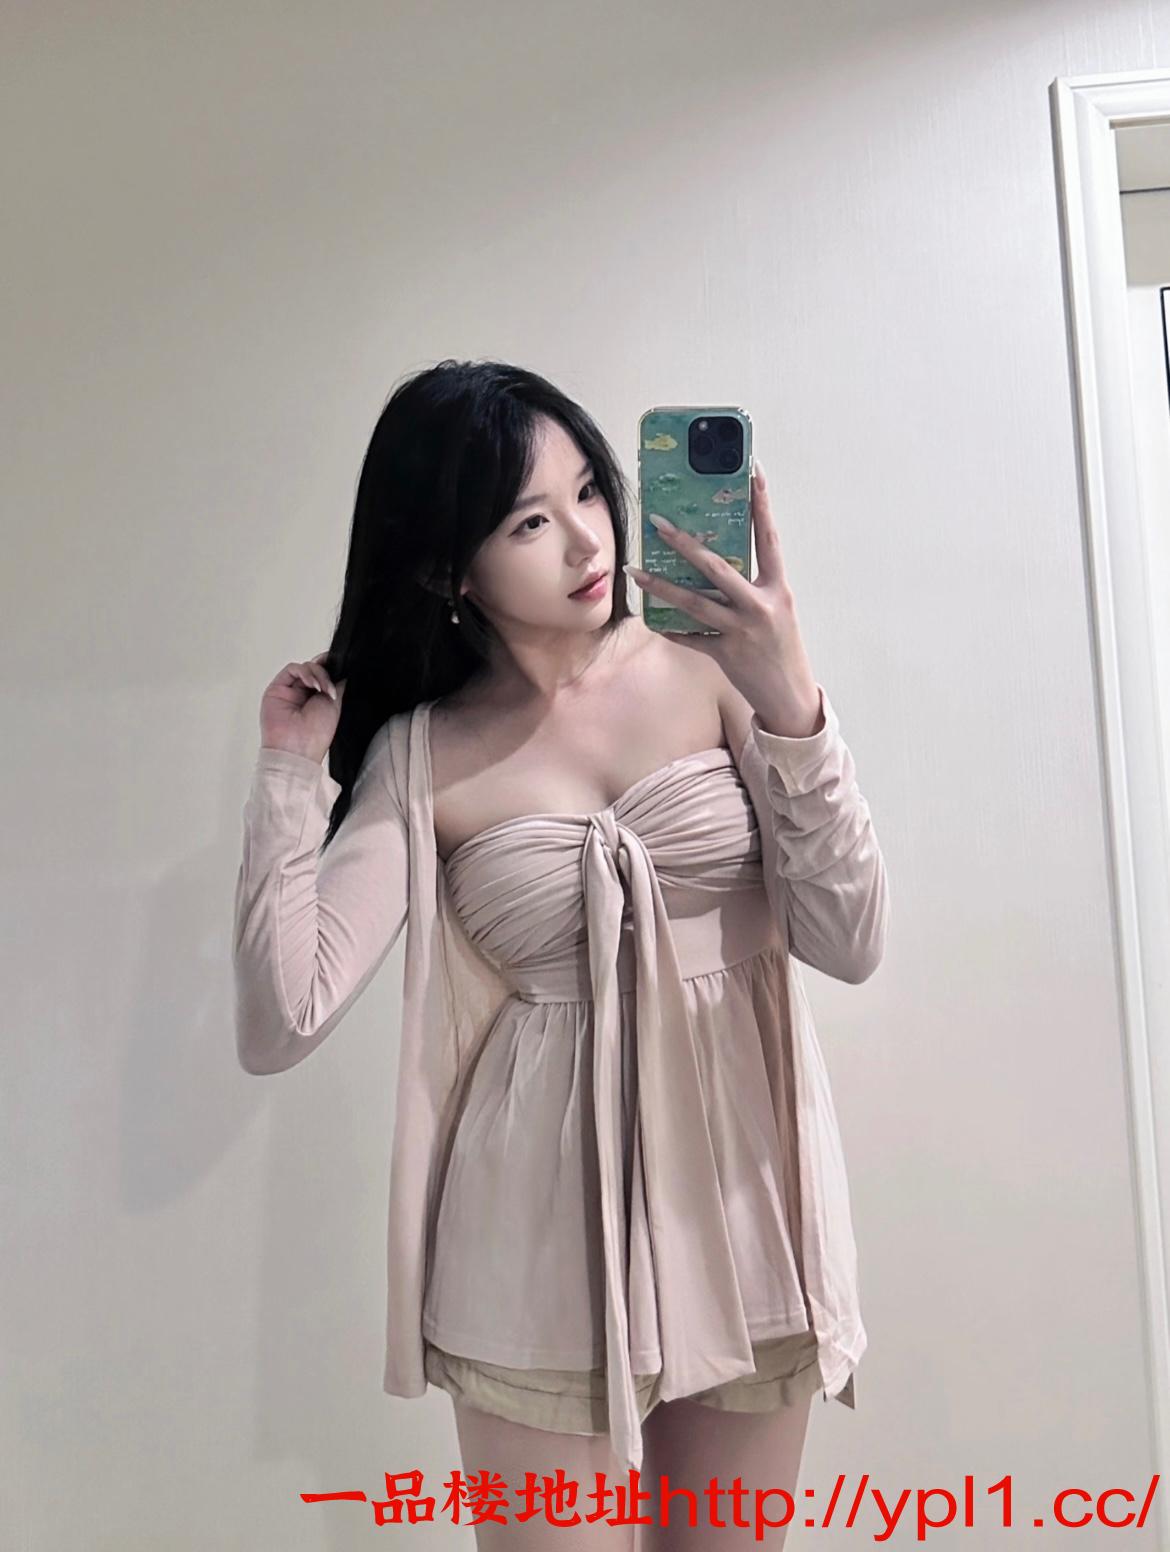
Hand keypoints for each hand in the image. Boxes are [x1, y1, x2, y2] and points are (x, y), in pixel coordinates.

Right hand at [258, 651, 345, 762]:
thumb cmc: (315, 735)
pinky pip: (292, 669)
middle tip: (330, 687)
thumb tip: (341, 671)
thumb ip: (336, 685)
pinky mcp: (277, 688)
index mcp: (316, 700)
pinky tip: (312, 684)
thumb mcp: (335, 705)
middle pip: (314, 669)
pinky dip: (305, 672)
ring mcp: (289, 691)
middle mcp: (302, 695)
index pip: (323, 676)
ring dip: (317, 674)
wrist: (298, 748)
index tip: (340, 667)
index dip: (330, 669)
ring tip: (323, 689)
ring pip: (305, 668)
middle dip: (325, 673)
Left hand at [624, 461, 822, 736]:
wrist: (790, 696)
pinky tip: (653, 620)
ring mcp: (742, 630)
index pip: (768, 537)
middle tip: (658, 523)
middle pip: (717, 566)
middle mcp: (760, 605)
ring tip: (636, 570)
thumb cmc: (782, 649)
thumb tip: (716, 565)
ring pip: (694, 602)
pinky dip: (671, 628)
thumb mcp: (776, 611)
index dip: (761, 503)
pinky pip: (690, 637)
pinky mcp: (725, 653)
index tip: (751, 471)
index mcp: (777, 588)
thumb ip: (752, 588)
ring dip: (661, 585)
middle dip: (685, 543)